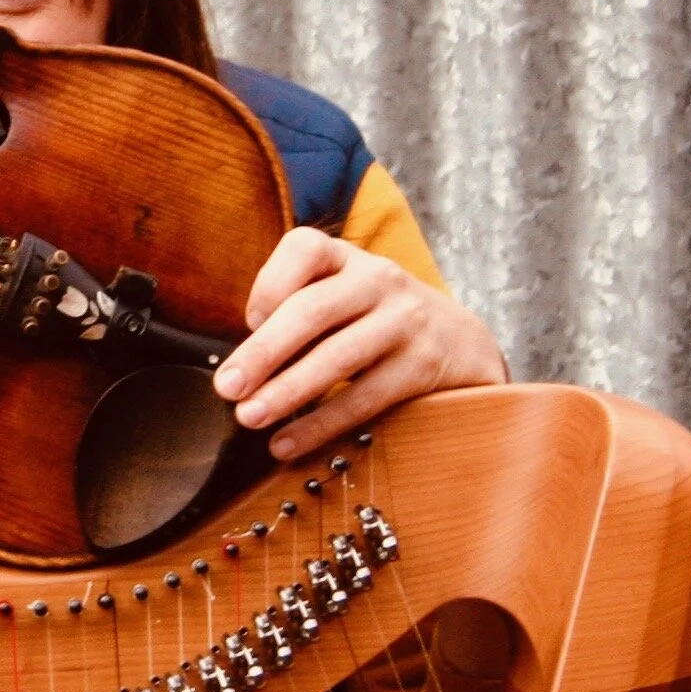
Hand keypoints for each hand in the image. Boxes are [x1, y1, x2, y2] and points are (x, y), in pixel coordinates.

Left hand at [212, 228, 504, 458]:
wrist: (463, 342)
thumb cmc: (374, 320)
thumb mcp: (342, 297)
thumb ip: (296, 313)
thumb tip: (240, 366)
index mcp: (347, 258)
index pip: (304, 248)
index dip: (269, 284)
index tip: (248, 321)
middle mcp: (378, 279)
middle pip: (311, 311)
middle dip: (263, 352)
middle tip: (227, 388)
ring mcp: (405, 320)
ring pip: (337, 357)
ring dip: (286, 392)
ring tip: (249, 417)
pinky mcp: (422, 365)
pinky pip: (364, 398)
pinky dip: (321, 425)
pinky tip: (288, 442)